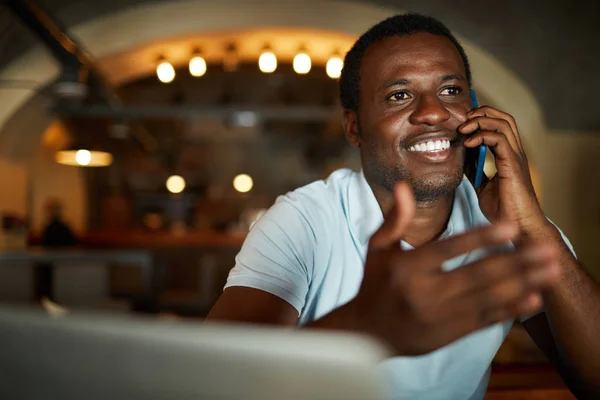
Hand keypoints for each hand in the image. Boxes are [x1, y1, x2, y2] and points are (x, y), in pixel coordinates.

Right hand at [349, 182, 559, 355]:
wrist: (367, 334)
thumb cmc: (375, 284)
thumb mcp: (377, 249)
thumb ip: (395, 219)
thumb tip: (403, 186)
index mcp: (408, 268)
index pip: (449, 249)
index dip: (481, 238)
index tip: (511, 226)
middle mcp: (426, 293)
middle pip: (478, 275)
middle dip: (517, 261)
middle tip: (547, 248)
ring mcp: (441, 316)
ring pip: (488, 298)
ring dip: (524, 283)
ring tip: (551, 270)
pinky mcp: (451, 333)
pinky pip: (486, 320)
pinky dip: (511, 310)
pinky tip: (534, 298)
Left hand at [458, 106, 545, 230]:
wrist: (517, 227)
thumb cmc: (504, 210)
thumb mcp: (482, 186)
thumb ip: (475, 170)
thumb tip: (462, 157)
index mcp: (509, 155)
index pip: (500, 124)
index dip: (482, 118)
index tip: (462, 124)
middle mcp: (515, 152)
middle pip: (503, 117)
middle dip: (481, 112)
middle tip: (462, 121)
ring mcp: (516, 157)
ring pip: (503, 123)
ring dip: (479, 121)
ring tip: (462, 129)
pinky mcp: (512, 165)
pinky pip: (499, 139)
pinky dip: (481, 136)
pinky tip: (468, 144)